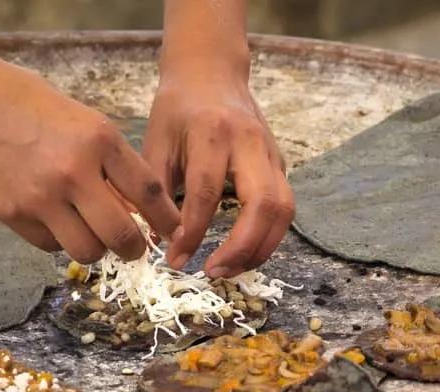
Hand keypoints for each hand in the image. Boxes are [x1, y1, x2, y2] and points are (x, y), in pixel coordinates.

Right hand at [0, 60, 179, 263]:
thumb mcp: (78, 119)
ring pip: (87, 251)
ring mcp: (42, 197)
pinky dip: (58, 241)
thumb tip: (134, 207)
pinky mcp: (14, 214)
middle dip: (132, 249)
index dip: (166, 220)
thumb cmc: (23, 101)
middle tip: (131, 248)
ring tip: (88, 234)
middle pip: (122, 235)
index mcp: (99, 139)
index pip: (149, 193)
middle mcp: (75, 171)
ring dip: (94, 249)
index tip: (172, 231)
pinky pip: (50, 246)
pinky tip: (51, 220)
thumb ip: (107, 160)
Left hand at [143, 73, 293, 276]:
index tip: (175, 259)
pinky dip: (269, 238)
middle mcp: (249, 143)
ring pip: (283, 210)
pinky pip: (284, 209)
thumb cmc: (177, 110)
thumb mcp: (155, 143)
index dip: (192, 232)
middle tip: (214, 271)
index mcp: (212, 134)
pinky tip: (245, 255)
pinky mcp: (280, 166)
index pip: (206, 192)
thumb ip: (155, 192)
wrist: (210, 73)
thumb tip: (156, 242)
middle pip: (262, 204)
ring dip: (261, 248)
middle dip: (241, 247)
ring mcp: (271, 154)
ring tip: (231, 270)